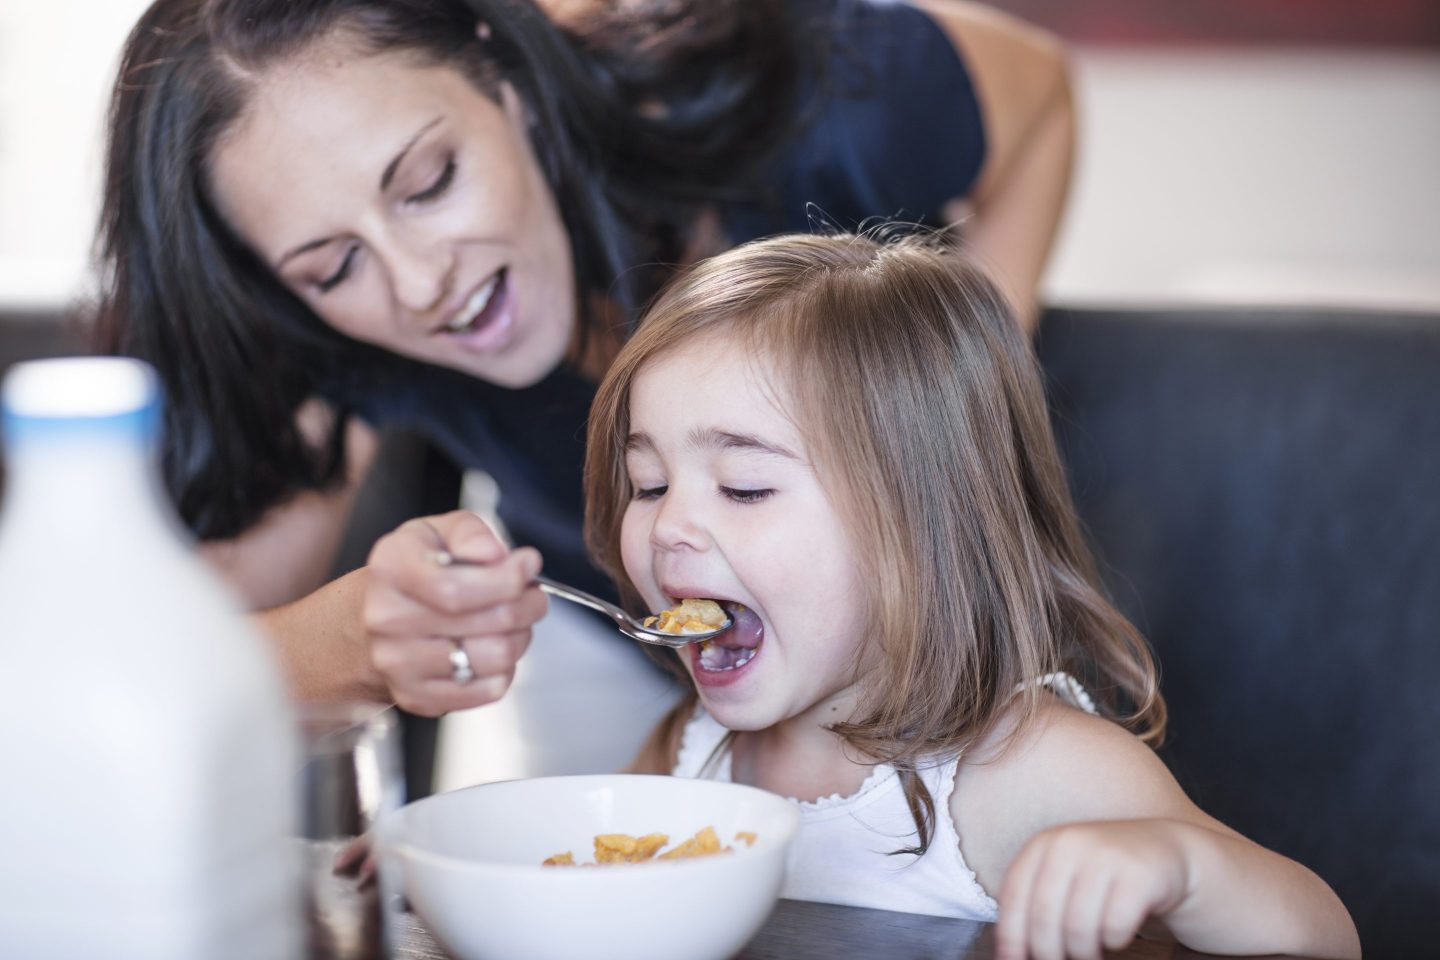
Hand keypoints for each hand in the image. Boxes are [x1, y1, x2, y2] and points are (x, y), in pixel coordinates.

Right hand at [364, 510, 546, 715]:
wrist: (371, 623)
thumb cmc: (416, 571)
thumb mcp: (437, 532)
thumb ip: (469, 534)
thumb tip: (496, 555)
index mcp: (391, 569)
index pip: (455, 589)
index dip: (505, 580)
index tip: (529, 564)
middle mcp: (386, 618)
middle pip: (484, 623)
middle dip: (526, 606)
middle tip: (533, 596)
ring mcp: (397, 663)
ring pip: (493, 658)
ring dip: (520, 637)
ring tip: (517, 622)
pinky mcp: (416, 696)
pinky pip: (488, 689)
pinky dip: (506, 669)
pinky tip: (495, 648)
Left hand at [996, 819, 1189, 959]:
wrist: (1165, 852)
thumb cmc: (1105, 875)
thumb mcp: (1065, 877)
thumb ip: (1036, 905)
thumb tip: (1008, 955)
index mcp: (1043, 844)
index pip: (1014, 896)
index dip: (1011, 936)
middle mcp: (1070, 844)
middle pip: (1044, 919)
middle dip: (1049, 954)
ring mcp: (1105, 856)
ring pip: (1078, 929)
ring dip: (1083, 953)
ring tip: (1090, 952)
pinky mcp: (1139, 875)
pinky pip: (1115, 928)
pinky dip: (1114, 942)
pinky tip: (1118, 934)